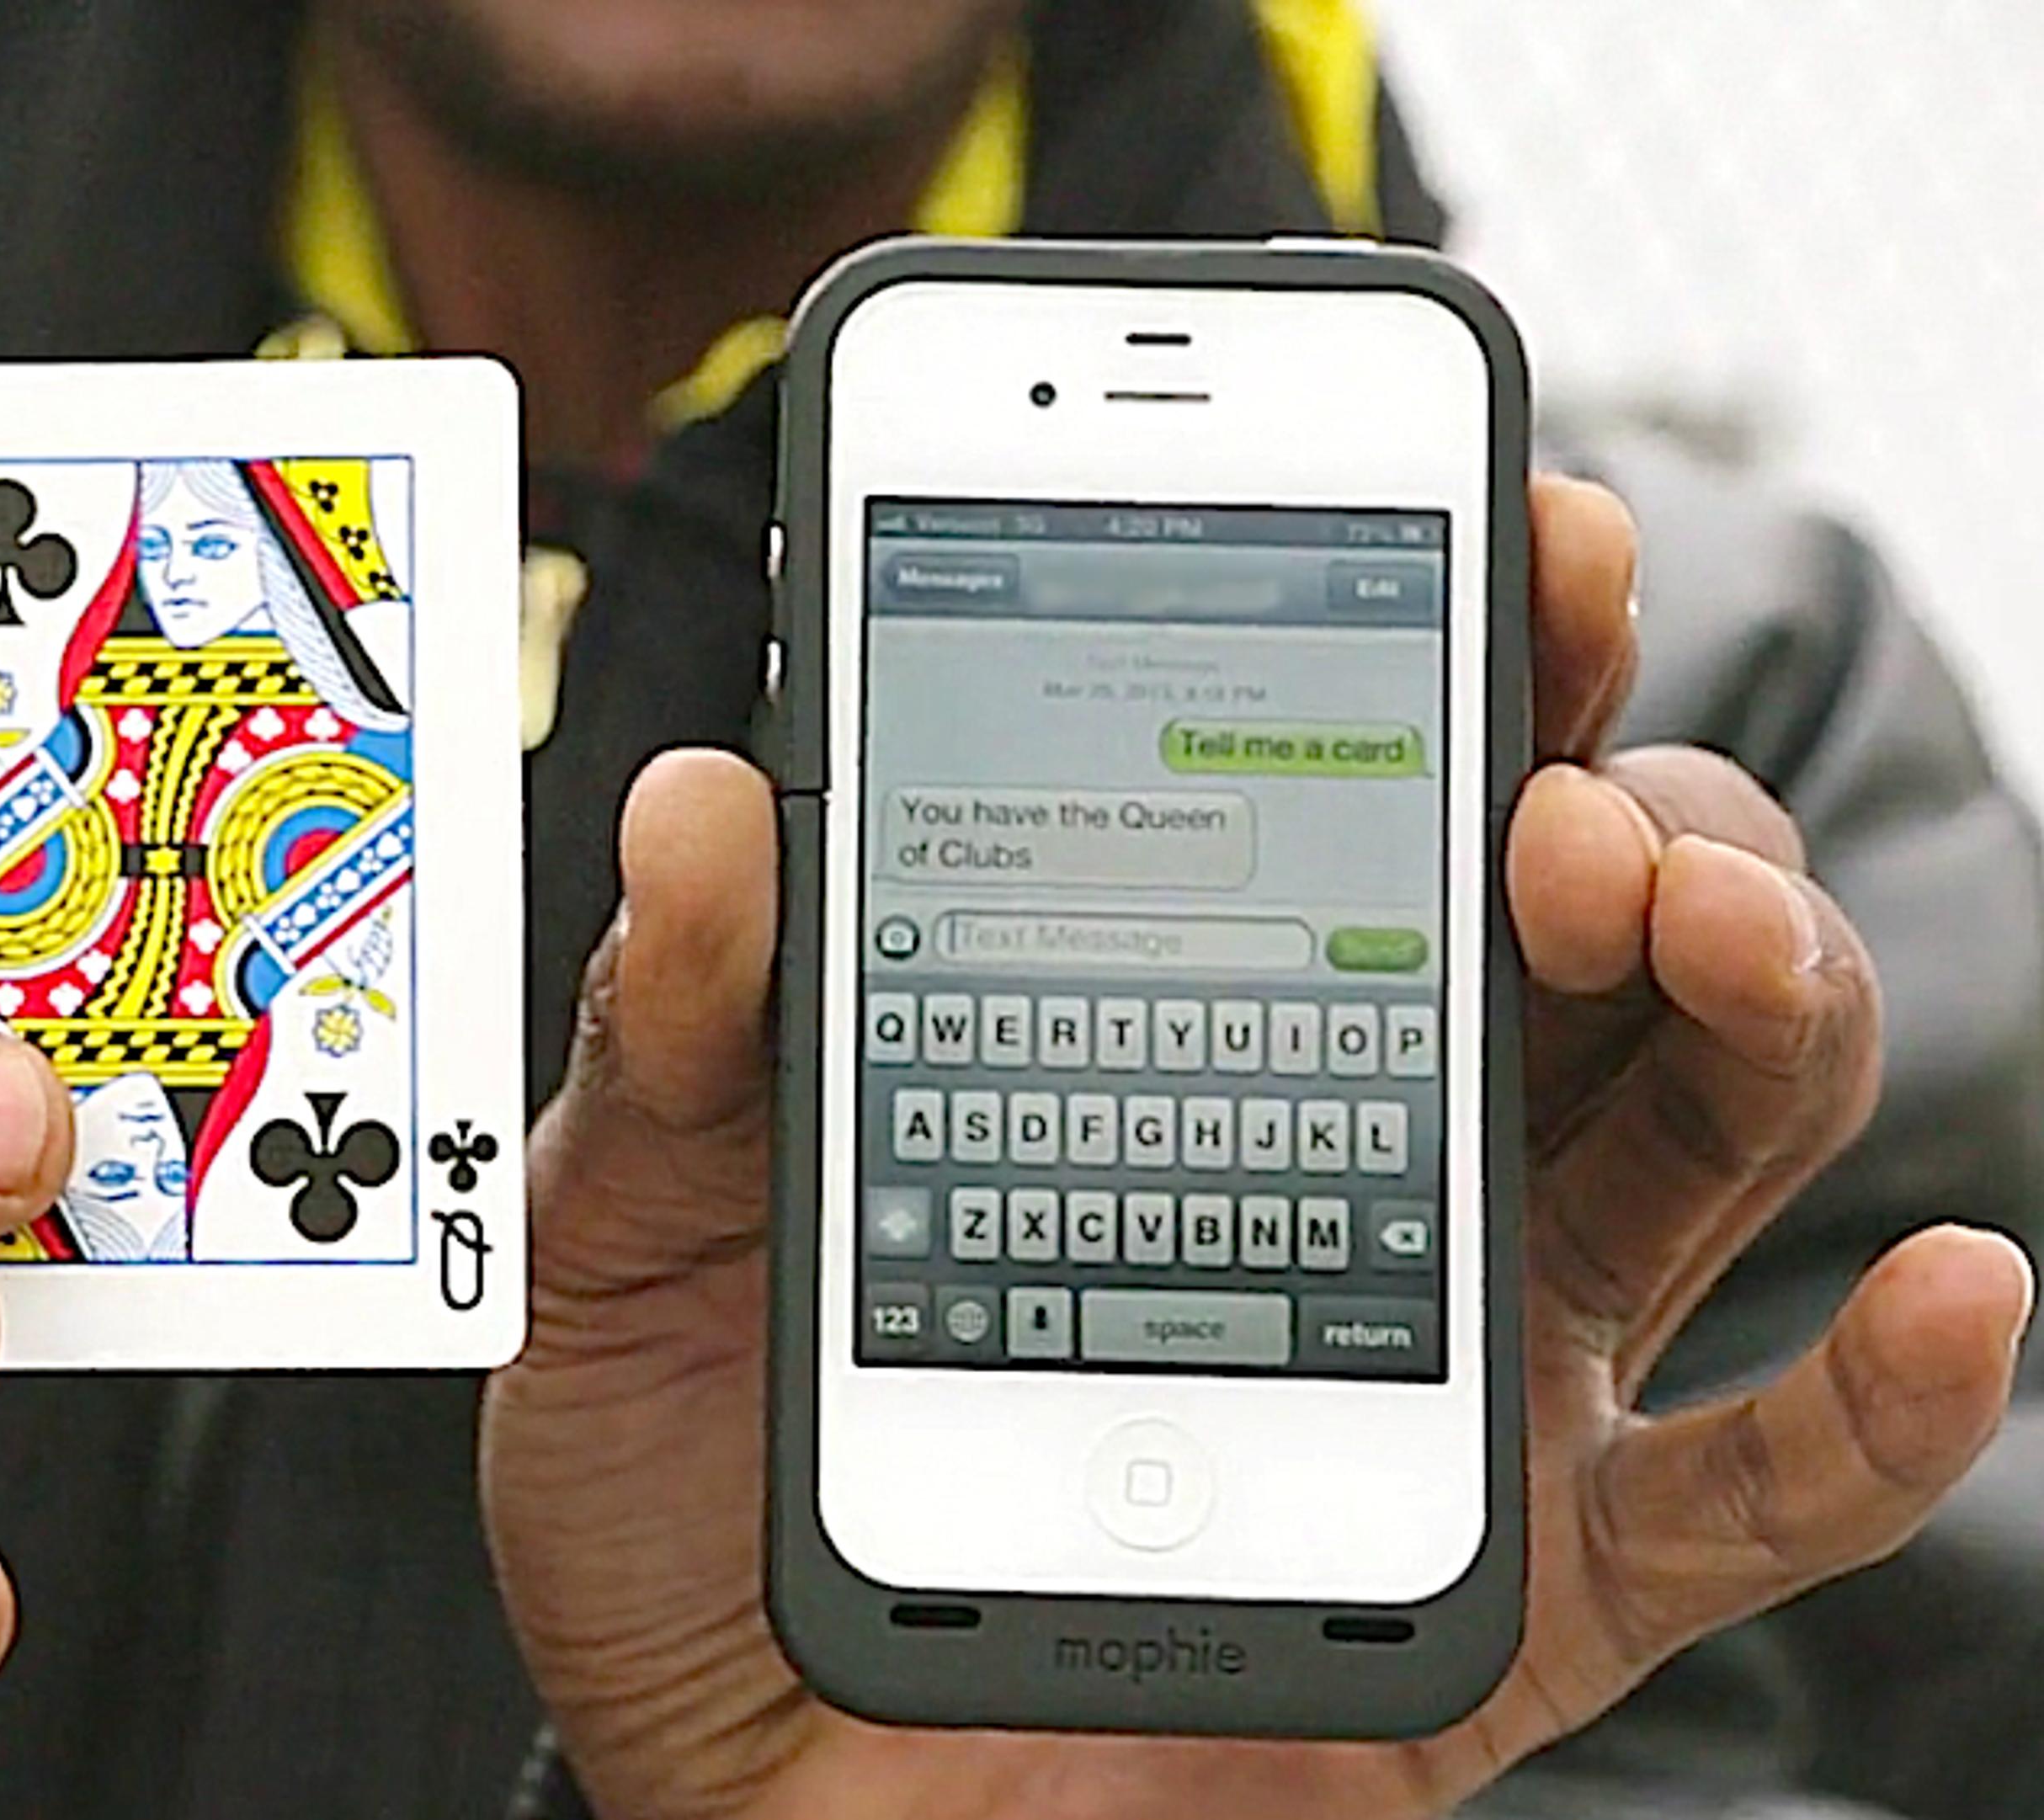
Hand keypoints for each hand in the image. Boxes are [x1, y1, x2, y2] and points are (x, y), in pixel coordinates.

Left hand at [487, 478, 2034, 1819]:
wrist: (739, 1789)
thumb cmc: (685, 1504)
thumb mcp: (643, 1230)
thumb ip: (693, 1025)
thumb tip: (705, 800)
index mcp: (1169, 1039)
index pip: (1363, 797)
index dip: (1476, 645)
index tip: (1518, 521)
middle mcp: (1350, 1163)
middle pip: (1583, 936)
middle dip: (1630, 808)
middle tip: (1556, 802)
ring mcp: (1446, 1365)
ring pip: (1704, 1137)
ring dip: (1768, 999)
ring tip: (1698, 925)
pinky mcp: (1506, 1585)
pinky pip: (1748, 1493)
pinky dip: (1880, 1406)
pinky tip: (1951, 1289)